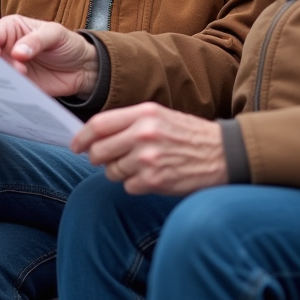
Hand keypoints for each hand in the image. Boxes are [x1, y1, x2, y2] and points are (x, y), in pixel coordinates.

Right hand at [0, 15, 99, 98]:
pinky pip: (4, 92)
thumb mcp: (55, 34)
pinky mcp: (17, 87)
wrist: (83, 68)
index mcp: (10, 29)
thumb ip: (36, 41)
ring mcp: (10, 69)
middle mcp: (5, 49)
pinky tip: (11, 98)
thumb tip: (17, 53)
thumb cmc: (68, 44)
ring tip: (8, 88)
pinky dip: (4, 96)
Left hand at [71, 103, 227, 195]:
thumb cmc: (189, 134)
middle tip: (106, 159)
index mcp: (144, 113)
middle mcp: (144, 134)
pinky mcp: (154, 180)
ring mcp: (148, 158)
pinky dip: (135, 184)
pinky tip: (152, 176)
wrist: (223, 153)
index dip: (82, 137)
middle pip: (99, 150)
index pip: (98, 125)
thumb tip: (96, 135)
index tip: (76, 145)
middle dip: (97, 158)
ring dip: (119, 172)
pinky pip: (128, 186)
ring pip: (112, 171)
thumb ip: (130, 122)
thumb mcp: (160, 116)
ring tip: (140, 166)